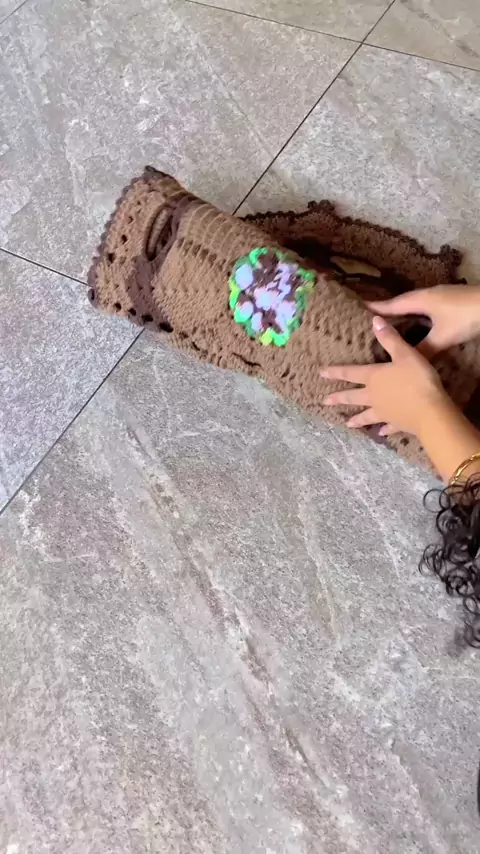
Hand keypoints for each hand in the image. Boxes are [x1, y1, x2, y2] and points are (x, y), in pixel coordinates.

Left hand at [322, 316, 446, 436]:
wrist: (430, 411)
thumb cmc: (417, 379)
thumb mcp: (404, 353)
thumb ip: (389, 338)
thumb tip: (374, 320)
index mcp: (374, 378)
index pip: (351, 373)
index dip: (336, 372)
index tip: (321, 374)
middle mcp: (374, 396)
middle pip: (353, 396)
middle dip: (339, 398)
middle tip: (324, 401)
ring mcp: (384, 413)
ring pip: (366, 415)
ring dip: (357, 419)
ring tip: (347, 423)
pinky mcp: (397, 424)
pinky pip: (387, 427)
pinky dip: (383, 429)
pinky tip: (379, 433)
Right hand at [368, 284, 479, 355]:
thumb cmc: (467, 317)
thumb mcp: (443, 337)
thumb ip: (423, 350)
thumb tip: (405, 364)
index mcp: (419, 300)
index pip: (390, 305)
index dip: (374, 309)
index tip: (356, 310)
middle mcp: (426, 296)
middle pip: (400, 304)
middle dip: (384, 313)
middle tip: (367, 321)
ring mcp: (439, 298)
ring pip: (413, 308)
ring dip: (401, 316)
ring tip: (388, 327)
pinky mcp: (449, 304)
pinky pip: (424, 311)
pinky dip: (416, 320)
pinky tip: (416, 329)